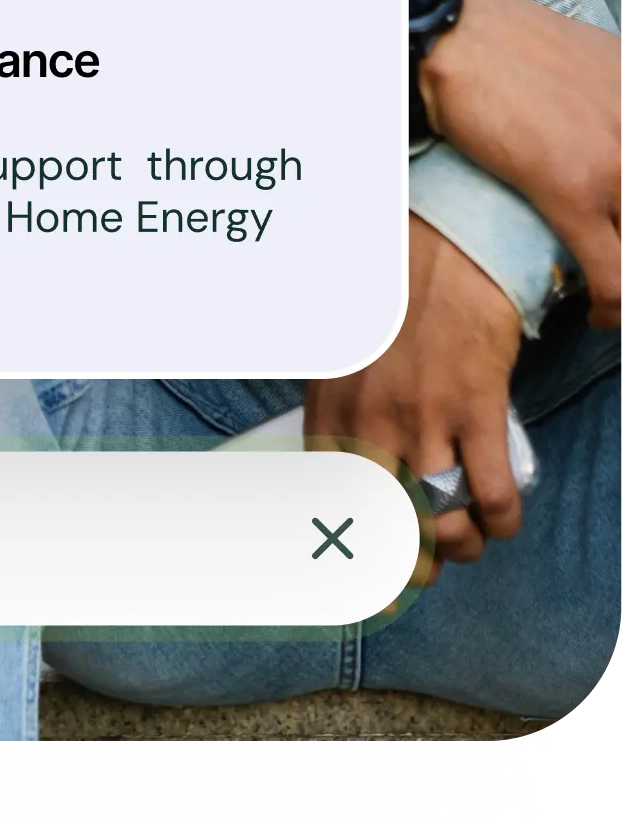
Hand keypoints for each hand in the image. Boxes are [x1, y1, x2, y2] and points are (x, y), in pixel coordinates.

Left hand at [304, 213, 523, 578]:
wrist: (446, 251)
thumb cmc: (388, 297)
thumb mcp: (339, 349)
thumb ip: (334, 401)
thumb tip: (329, 456)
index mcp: (330, 405)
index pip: (323, 494)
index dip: (337, 536)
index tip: (352, 560)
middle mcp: (371, 420)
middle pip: (381, 519)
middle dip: (403, 561)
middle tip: (418, 571)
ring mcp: (425, 418)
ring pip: (440, 517)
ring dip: (456, 545)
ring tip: (463, 543)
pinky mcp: (477, 411)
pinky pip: (491, 492)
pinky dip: (499, 521)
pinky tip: (499, 522)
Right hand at [419, 0, 621, 324]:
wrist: (455, 33)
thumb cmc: (507, 43)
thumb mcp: (598, 61)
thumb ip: (620, 105)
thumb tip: (614, 136)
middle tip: (617, 271)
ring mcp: (618, 160)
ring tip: (613, 302)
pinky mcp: (574, 188)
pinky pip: (615, 274)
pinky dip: (612, 306)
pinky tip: (596, 312)